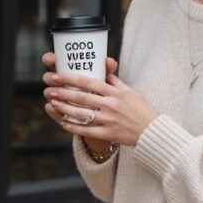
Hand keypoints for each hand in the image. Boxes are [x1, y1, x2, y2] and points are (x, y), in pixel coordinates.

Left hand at [41, 52, 157, 145]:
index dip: (71, 78)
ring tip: (53, 103)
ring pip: (82, 114)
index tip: (58, 75)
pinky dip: (74, 127)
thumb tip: (104, 68)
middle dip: (63, 92)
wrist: (152, 130)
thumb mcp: (130, 91)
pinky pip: (87, 131)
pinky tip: (64, 122)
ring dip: (65, 108)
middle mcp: (110, 105)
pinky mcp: (109, 134)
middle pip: (82, 97)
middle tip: (50, 89)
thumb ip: (115, 81)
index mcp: (115, 92)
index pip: (89, 82)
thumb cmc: (141, 109)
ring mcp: (109, 120)